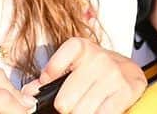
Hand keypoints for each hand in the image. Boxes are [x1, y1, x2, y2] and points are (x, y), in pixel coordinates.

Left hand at [22, 38, 145, 112]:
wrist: (129, 74)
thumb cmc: (94, 74)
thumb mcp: (73, 68)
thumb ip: (49, 78)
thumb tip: (27, 92)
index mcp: (83, 49)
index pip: (60, 60)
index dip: (50, 73)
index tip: (48, 81)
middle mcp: (99, 59)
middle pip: (64, 102)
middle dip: (68, 108)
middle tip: (76, 102)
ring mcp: (114, 74)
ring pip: (81, 113)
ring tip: (90, 106)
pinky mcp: (126, 91)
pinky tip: (100, 109)